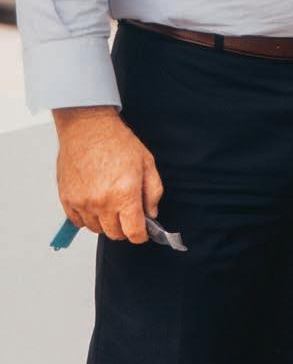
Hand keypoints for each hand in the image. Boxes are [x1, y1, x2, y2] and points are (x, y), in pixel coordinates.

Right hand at [53, 106, 163, 243]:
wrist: (88, 128)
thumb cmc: (117, 141)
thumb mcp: (147, 162)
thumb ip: (153, 191)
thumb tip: (151, 213)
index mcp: (125, 193)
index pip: (133, 232)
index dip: (141, 235)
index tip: (142, 232)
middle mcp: (102, 202)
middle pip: (115, 234)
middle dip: (125, 227)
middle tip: (128, 213)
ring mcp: (83, 203)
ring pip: (97, 230)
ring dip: (106, 222)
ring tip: (111, 202)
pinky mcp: (67, 201)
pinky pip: (79, 223)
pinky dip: (88, 218)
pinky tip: (95, 202)